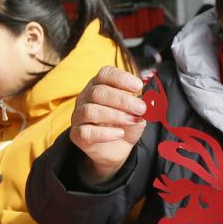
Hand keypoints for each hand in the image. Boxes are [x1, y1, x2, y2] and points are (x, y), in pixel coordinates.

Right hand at [69, 66, 146, 184]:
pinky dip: (105, 133)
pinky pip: (86, 132)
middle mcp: (86, 98)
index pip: (105, 74)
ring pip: (90, 110)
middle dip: (122, 100)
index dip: (121, 78)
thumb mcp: (137, 114)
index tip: (138, 86)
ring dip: (115, 115)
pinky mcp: (77, 134)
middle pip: (98, 92)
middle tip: (141, 108)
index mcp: (100, 85)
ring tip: (132, 120)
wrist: (116, 149)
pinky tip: (119, 134)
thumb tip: (145, 104)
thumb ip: (140, 108)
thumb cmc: (125, 126)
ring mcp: (79, 116)